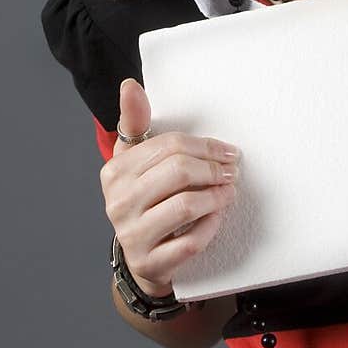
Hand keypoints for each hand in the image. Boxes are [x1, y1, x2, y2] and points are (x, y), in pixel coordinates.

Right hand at [100, 78, 240, 297]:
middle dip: (213, 169)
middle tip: (232, 172)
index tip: (228, 151)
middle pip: (178, 173)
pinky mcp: (151, 262)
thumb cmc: (144, 199)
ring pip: (185, 207)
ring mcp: (132, 235)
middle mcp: (118, 203)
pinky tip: (217, 217)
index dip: (206, 147)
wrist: (142, 256)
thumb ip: (136, 122)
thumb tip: (130, 85)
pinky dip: (210, 226)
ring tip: (229, 192)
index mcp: (115, 171)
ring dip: (216, 197)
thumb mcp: (135, 160)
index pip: (169, 146)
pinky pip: (190, 241)